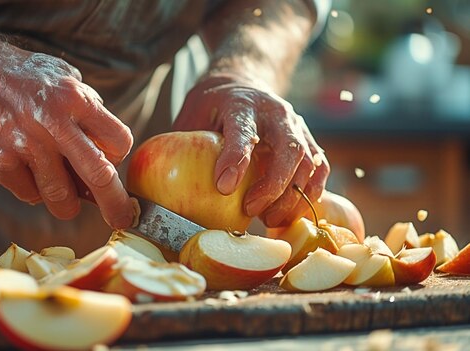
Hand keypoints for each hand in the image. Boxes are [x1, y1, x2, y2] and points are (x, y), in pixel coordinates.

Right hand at [0, 40, 134, 228]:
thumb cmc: (20, 76)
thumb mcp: (63, 78)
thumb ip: (87, 112)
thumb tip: (107, 155)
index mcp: (73, 97)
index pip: (118, 141)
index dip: (118, 156)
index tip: (112, 160)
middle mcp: (51, 123)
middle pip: (98, 177)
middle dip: (115, 205)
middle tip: (122, 218)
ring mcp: (22, 146)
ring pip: (61, 199)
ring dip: (67, 201)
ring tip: (61, 186)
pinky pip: (28, 194)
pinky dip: (33, 188)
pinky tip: (24, 165)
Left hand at [172, 74, 328, 226]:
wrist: (243, 84)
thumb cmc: (210, 108)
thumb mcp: (190, 116)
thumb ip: (181, 145)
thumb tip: (153, 190)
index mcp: (240, 103)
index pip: (243, 131)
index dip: (236, 159)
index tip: (224, 187)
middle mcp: (274, 112)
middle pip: (288, 149)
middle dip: (273, 186)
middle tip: (251, 212)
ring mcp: (296, 125)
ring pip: (308, 162)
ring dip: (292, 196)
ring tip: (269, 220)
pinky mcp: (308, 140)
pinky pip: (319, 168)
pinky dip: (310, 194)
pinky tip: (291, 213)